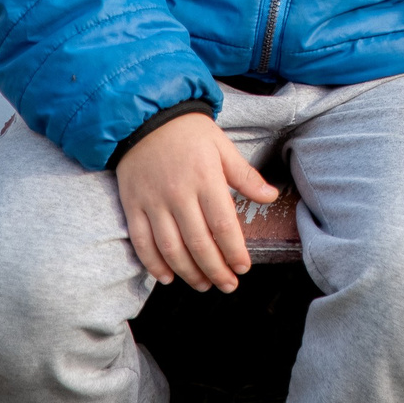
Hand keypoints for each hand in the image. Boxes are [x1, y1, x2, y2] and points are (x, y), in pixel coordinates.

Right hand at [113, 110, 280, 292]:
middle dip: (216, 270)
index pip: (223, 225)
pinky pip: (142, 242)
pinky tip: (167, 277)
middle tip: (228, 286)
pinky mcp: (133, 205)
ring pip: (171, 248)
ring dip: (188, 272)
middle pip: (199, 243)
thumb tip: (271, 197)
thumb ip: (245, 176)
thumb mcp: (222, 146)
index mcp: (205, 179)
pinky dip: (154, 264)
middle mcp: (178, 194)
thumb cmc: (189, 132)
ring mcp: (153, 202)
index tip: (243, 267)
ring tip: (203, 285)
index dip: (234, 252)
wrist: (145, 116)